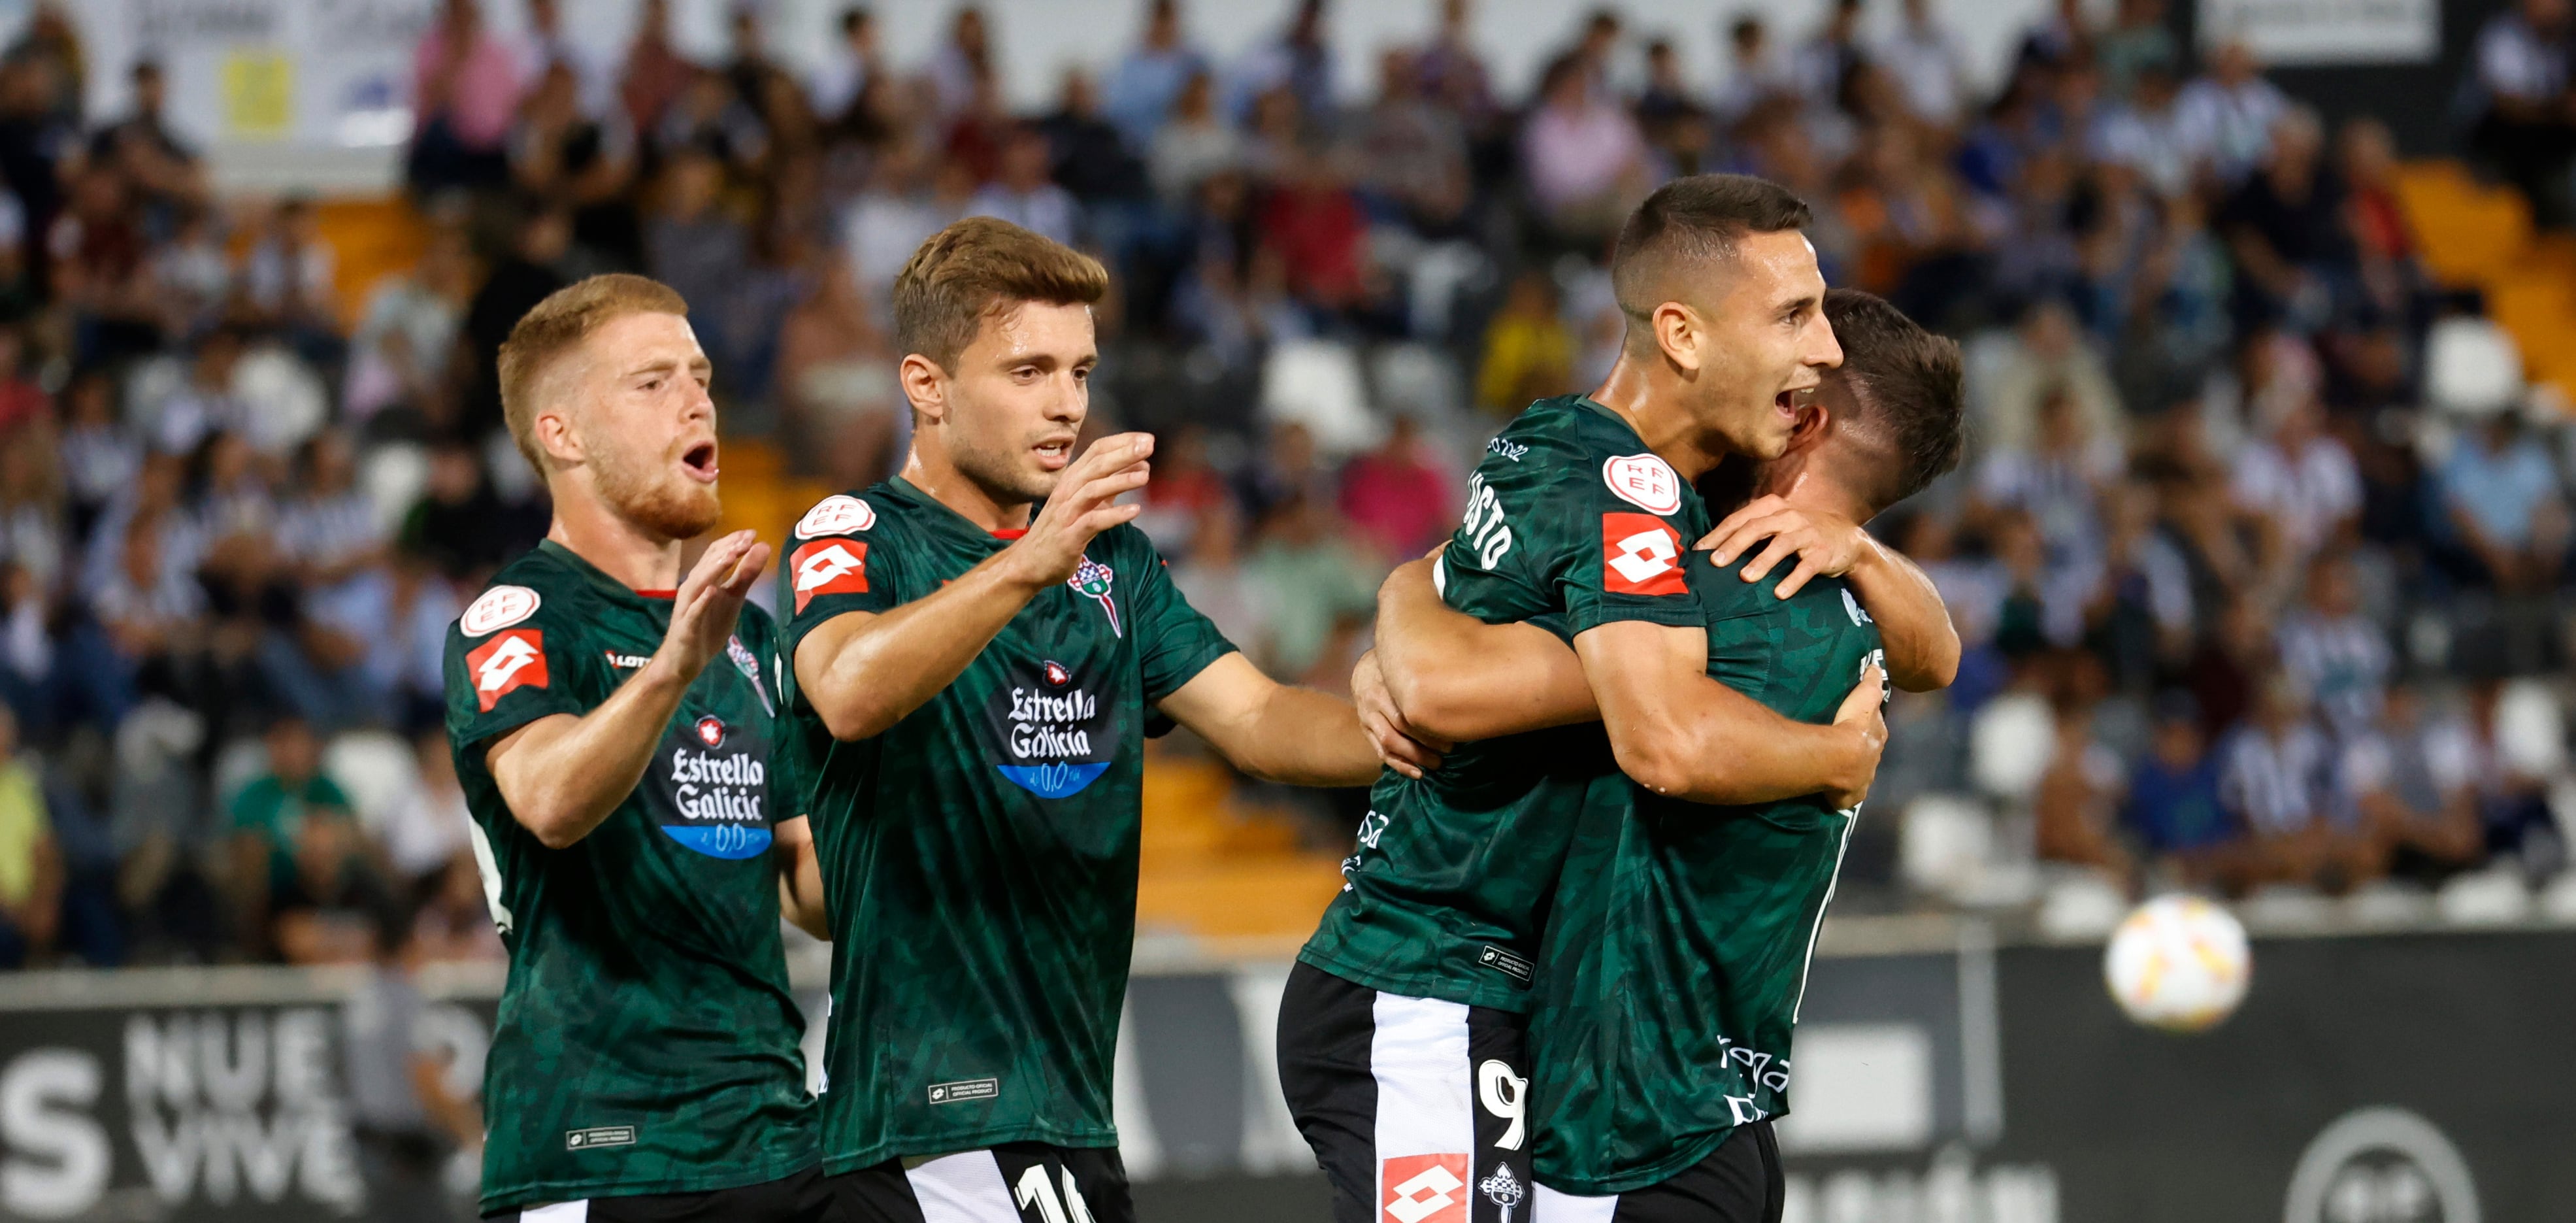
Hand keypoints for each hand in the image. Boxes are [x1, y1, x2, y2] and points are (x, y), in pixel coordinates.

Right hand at [653, 529, 768, 684]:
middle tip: (747, 538)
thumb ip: (746, 574)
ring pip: (698, 583)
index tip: (752, 532)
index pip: (715, 553)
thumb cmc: (707, 626)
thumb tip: (762, 546)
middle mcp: (692, 589)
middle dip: (727, 549)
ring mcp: (687, 608)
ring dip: (714, 569)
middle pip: (707, 564)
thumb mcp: (733, 599)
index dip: (732, 542)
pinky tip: (712, 591)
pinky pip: (692, 612)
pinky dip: (701, 601)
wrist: (685, 661)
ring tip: (731, 555)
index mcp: (704, 580)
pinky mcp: (685, 627)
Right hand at [1001, 433, 1153, 587]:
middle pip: (1096, 465)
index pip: (1096, 451)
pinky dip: (1114, 515)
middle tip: (1149, 445)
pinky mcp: (1068, 536)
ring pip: (1093, 489)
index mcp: (1072, 479)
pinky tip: (1134, 510)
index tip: (1147, 438)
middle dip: (1124, 453)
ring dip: (1121, 481)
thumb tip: (1142, 466)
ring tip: (1146, 475)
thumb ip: (1112, 485)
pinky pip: (1092, 521)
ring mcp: (1066, 513)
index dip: (1122, 442)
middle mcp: (1067, 491)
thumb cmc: (1062, 529)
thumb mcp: (1088, 502)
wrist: (1030, 562)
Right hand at [1352, 651, 1447, 778]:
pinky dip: (1400, 765)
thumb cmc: (1395, 666)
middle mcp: (1373, 700)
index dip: (1429, 725)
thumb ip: (1423, 673)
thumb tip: (1459, 686)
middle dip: (1425, 743)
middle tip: (1448, 750)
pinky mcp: (1366, 731)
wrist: (1365, 670)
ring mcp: (1367, 718)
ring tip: (1436, 764)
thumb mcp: (1405, 662)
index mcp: (1385, 682)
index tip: (1452, 733)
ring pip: (1389, 743)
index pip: (1407, 708)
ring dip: (1413, 757)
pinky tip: (1417, 773)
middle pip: (1400, 727)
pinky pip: (1381, 752)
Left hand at [1701, 495, 1867, 598]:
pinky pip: (1807, 567)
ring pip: (1782, 545)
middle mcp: (1789, 516)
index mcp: (1772, 507)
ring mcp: (1807, 533)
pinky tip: (1780, 593)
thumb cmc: (1799, 532)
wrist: (1845, 538)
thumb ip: (1749, 531)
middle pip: (1757, 527)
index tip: (1698, 551)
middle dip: (1734, 544)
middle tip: (1715, 562)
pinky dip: (1793, 579)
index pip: (1740, 518)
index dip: (1718, 534)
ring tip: (1745, 578)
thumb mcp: (1775, 524)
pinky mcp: (1822, 552)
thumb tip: (1710, 550)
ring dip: (1762, 561)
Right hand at [1826, 662, 1887, 810]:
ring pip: (1862, 775)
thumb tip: (1876, 666)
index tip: (1866, 723)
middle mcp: (1873, 760)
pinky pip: (1847, 797)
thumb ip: (1870, 684)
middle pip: (1870, 753)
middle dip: (1865, 750)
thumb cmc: (1850, 727)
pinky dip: (1844, 795)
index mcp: (1877, 738)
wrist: (1839, 758)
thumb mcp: (1863, 699)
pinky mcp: (1849, 797)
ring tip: (1842, 769)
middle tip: (1852, 746)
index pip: (1877, 729)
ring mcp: (1863, 780)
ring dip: (1855, 772)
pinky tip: (1835, 795)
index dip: (1872, 725)